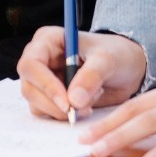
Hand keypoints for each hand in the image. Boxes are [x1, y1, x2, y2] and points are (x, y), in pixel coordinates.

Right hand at [17, 27, 146, 119]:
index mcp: (47, 41)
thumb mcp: (108, 60)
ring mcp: (42, 80)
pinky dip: (65, 115)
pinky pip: (47, 113)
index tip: (67, 102)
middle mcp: (39, 60)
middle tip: (81, 110)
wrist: (126, 68)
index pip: (31, 64)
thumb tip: (73, 101)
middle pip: (29, 88)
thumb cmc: (115, 54)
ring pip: (36, 104)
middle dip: (54, 104)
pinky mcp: (49, 97)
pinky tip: (86, 106)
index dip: (45, 85)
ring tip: (89, 102)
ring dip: (62, 111)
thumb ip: (92, 76)